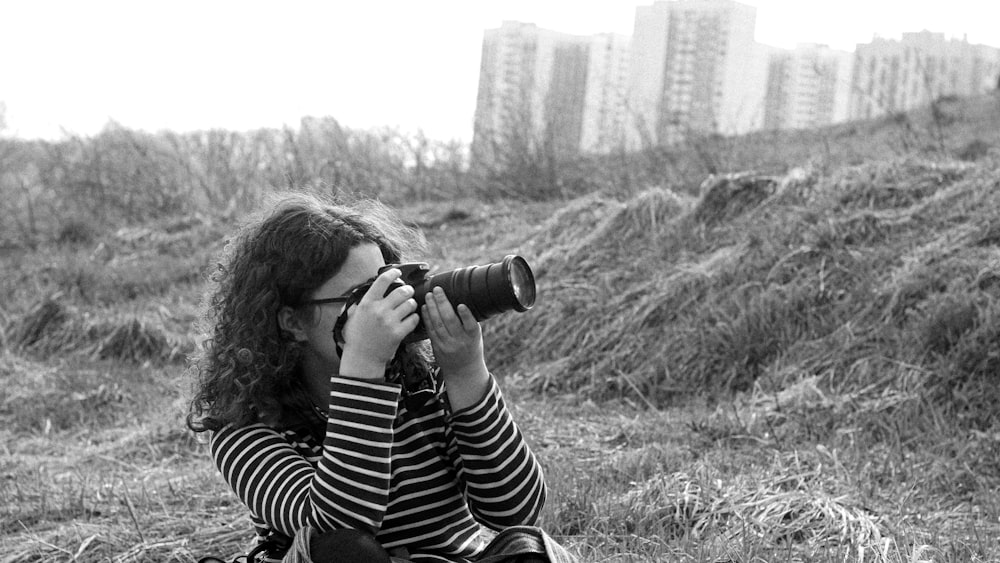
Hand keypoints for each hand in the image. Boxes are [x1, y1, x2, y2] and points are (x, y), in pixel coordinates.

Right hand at [340, 269, 419, 377]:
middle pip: (402, 291)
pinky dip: (414, 318)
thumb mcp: (354, 314)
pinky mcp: (398, 333)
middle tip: (408, 292)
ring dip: (412, 304)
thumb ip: (364, 300)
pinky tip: (409, 319)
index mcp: (367, 303)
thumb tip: (373, 287)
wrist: (362, 358)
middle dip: (408, 290)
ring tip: (408, 307)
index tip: (398, 272)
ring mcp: (389, 322)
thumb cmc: (357, 336)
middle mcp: (379, 310)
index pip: (383, 280)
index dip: (393, 273)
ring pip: (410, 304)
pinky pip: (414, 319)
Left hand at [423, 287, 489, 408]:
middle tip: (437, 290)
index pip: (470, 325)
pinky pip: (430, 331)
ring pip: (438, 324)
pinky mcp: (437, 347)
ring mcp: (447, 345)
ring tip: (429, 296)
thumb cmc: (471, 347)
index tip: (461, 305)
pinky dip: (427, 318)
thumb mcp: (476, 336)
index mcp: (473, 337)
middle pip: (450, 321)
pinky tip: (424, 308)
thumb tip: (459, 299)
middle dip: (442, 304)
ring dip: (432, 308)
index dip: (466, 315)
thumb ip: (469, 322)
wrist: (464, 370)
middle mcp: (460, 341)